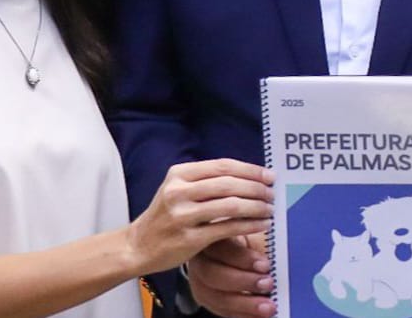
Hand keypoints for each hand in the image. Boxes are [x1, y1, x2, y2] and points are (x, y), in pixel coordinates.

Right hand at [126, 159, 272, 275]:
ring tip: (270, 209)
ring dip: (256, 206)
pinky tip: (260, 224)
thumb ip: (206, 181)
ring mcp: (183, 215)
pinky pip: (226, 228)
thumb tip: (248, 175)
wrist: (137, 246)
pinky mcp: (189, 238)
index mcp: (179, 174)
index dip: (250, 169)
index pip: (223, 165)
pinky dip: (248, 225)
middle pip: (229, 183)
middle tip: (273, 193)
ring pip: (230, 205)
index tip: (269, 175)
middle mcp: (179, 191)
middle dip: (256, 187)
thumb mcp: (178, 190)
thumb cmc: (165, 217)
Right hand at [187, 233, 275, 317]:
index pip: (221, 246)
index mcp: (212, 236)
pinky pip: (222, 310)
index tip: (265, 265)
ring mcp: (200, 281)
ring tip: (267, 306)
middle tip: (268, 284)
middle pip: (213, 274)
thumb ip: (261, 241)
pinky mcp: (207, 298)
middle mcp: (201, 259)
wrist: (238, 253)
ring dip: (244, 304)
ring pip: (215, 297)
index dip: (243, 258)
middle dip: (243, 281)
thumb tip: (277, 251)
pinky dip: (242, 314)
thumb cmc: (248, 240)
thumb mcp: (254, 233)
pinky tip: (258, 315)